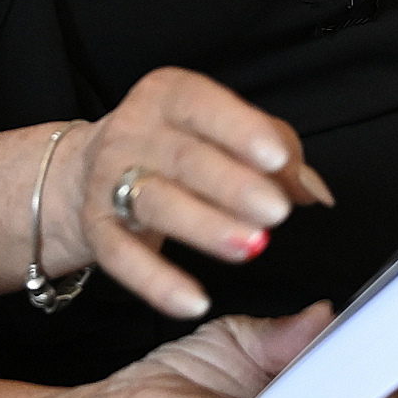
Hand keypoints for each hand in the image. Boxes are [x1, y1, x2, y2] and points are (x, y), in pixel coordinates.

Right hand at [64, 69, 335, 320]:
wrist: (85, 171)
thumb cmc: (176, 145)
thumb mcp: (224, 130)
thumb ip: (276, 152)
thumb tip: (313, 191)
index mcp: (169, 95)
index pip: (203, 104)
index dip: (239, 129)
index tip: (275, 157)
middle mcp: (134, 132)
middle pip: (184, 158)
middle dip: (232, 185)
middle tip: (276, 211)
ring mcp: (109, 181)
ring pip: (156, 203)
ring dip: (204, 226)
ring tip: (250, 247)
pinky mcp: (96, 229)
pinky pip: (123, 258)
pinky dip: (157, 282)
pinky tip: (194, 302)